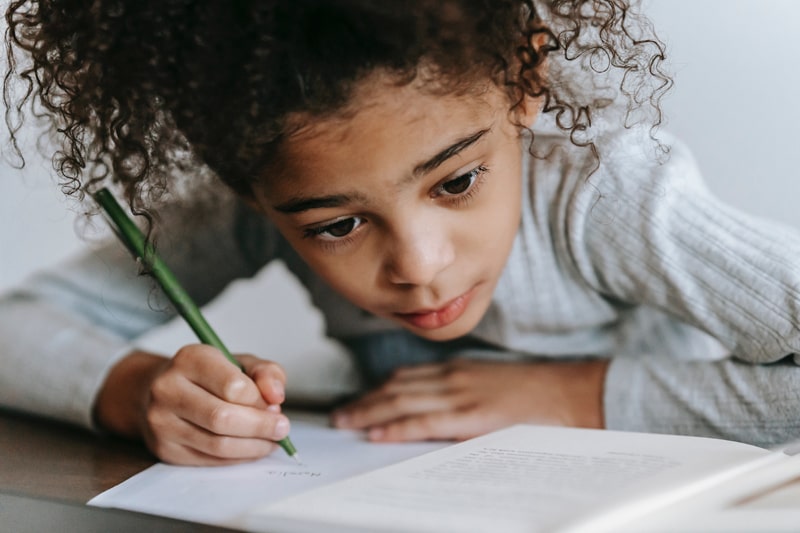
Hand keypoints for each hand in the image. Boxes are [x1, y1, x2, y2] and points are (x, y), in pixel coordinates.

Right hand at [94, 345, 290, 464]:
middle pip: (223, 418)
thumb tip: (276, 396)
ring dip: (253, 447)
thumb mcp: (240, 362)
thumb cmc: (206, 375)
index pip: (233, 386)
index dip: (260, 401)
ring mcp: (162, 421)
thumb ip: (266, 373)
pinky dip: (237, 458)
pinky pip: (209, 460)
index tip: (276, 406)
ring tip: (270, 441)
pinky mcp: (165, 448)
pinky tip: (250, 449)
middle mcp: (169, 388)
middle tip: (281, 429)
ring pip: (217, 444)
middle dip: (260, 427)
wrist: (157, 391)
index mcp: (191, 359)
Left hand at [331, 358, 607, 441]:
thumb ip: (463, 389)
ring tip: (346, 423)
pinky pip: (425, 422)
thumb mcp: (491, 383)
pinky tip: (378, 434)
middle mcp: (453, 378)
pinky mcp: (471, 417)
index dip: (378, 389)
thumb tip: (438, 405)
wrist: (569, 393)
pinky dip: (397, 428)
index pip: (406, 377)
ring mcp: (461, 396)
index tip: (359, 398)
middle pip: (396, 389)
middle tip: (339, 414)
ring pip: (402, 403)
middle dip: (365, 402)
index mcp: (458, 370)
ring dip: (370, 413)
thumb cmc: (535, 393)